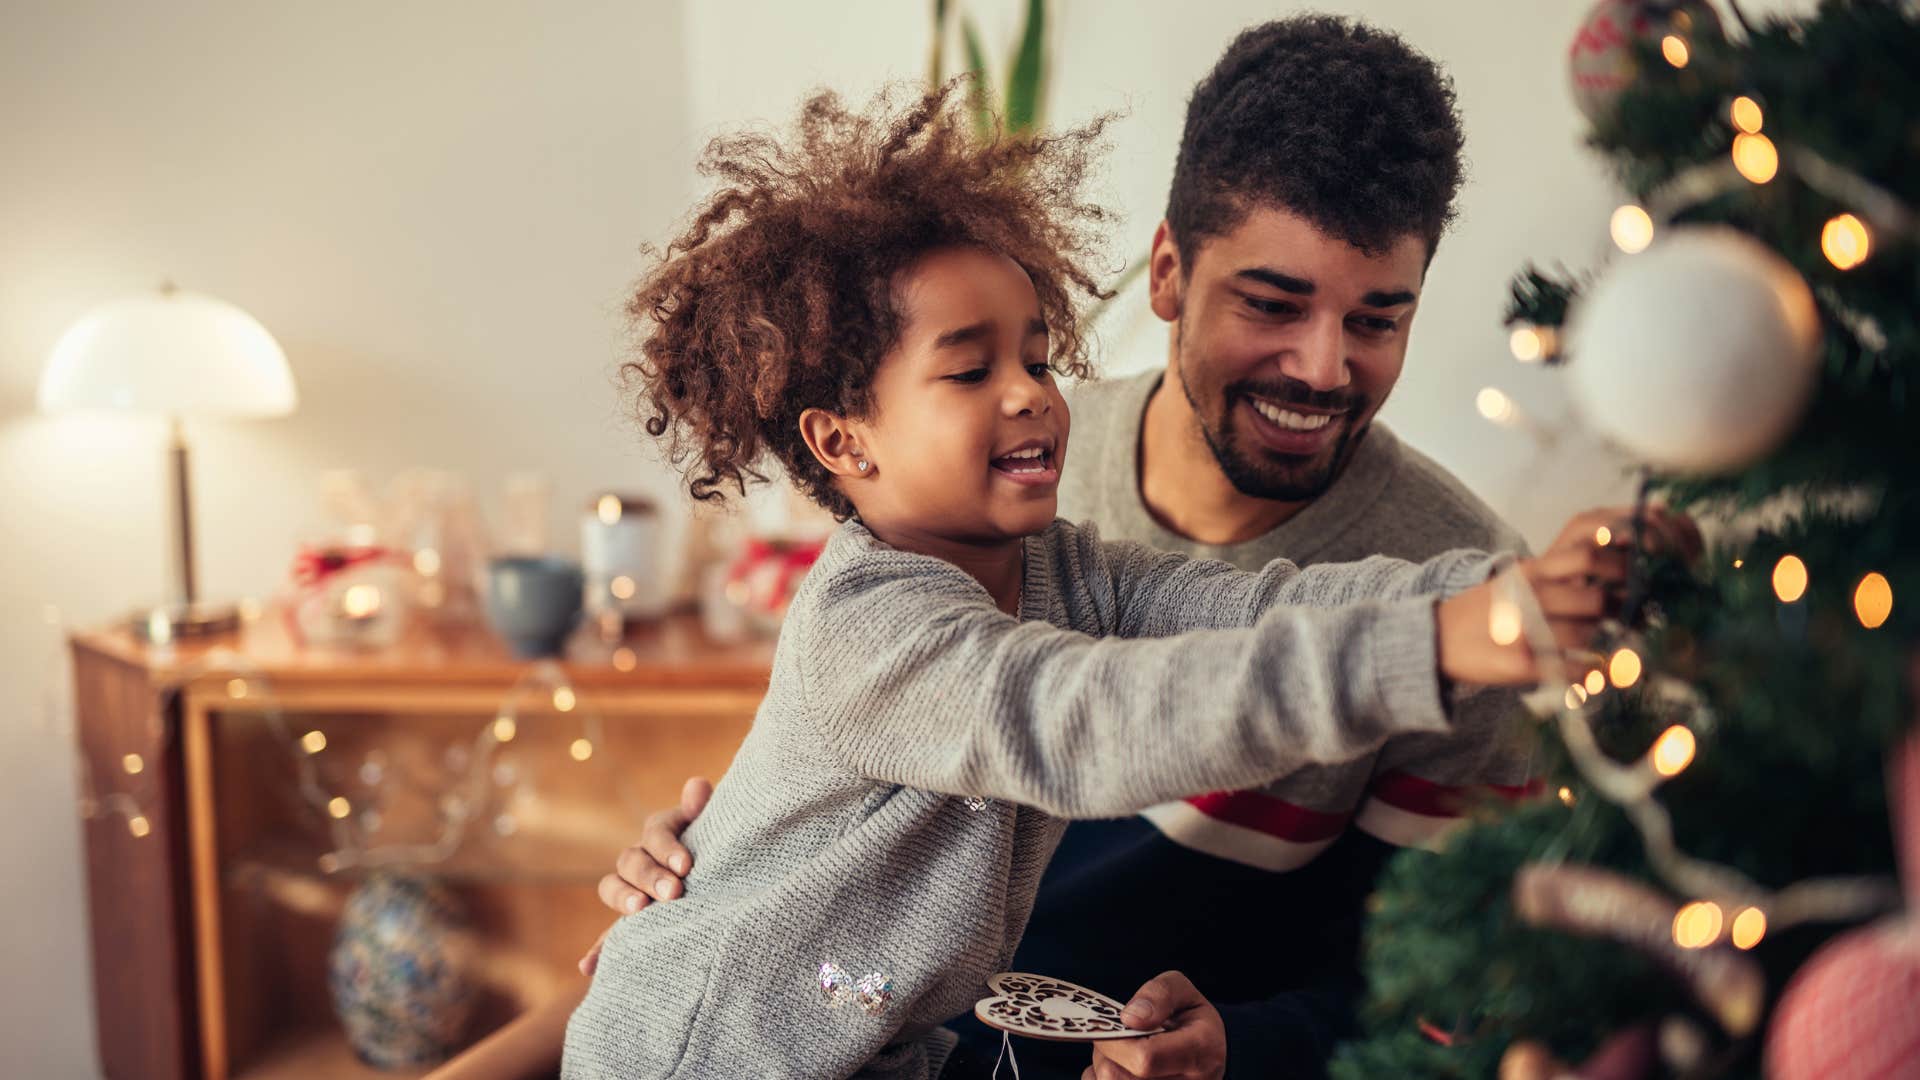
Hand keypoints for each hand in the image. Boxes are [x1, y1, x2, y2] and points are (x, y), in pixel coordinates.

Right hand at [577, 776, 710, 975]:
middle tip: (673, 893)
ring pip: (613, 887)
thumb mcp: (715, 827)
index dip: (667, 848)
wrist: (722, 875)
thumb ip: (704, 809)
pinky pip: (608, 934)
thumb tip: (697, 784)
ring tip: (640, 912)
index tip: (687, 866)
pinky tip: (589, 967)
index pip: (654, 834)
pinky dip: (598, 950)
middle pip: (631, 861)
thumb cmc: (721, 846)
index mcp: (660, 833)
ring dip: (622, 899)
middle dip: (650, 876)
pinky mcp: (632, 919)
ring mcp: (632, 888)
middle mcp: (641, 857)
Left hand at [1080, 971, 1225, 1079]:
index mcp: (1202, 1052)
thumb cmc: (1191, 1019)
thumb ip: (1159, 995)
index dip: (1116, 1040)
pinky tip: (1122, 1066)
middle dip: (1106, 1052)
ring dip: (1105, 1066)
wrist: (1206, 1052)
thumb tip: (1130, 1018)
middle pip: (1120, 1077)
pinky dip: (1106, 1078)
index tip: (1109, 1024)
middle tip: (1113, 1035)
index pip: (1145, 1058)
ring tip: (1121, 1051)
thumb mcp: (1183, 991)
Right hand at [1436, 505, 1699, 686]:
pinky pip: (1572, 671)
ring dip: (1612, 645)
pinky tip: (1598, 675)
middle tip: (1642, 618)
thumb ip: (1559, 576)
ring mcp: (1524, 631)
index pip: (1589, 555)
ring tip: (1626, 650)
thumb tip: (1617, 572)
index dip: (1624, 564)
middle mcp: (1530, 596)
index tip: (1644, 575)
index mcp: (1533, 572)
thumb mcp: (1519, 581)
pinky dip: (1593, 675)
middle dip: (1626, 610)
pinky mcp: (1520, 664)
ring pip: (1587, 636)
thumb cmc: (1487, 611)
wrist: (1433, 639)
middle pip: (1596, 599)